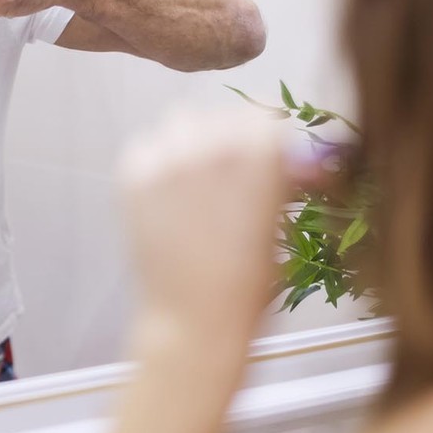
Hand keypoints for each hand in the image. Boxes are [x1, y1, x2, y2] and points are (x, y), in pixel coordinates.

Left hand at [117, 109, 287, 343]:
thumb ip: (287, 178)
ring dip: (194, 141)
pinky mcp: (133, 174)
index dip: (269, 134)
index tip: (271, 153)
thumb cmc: (250, 280)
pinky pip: (147, 145)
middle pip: (225, 115)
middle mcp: (212, 143)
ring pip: (183, 122)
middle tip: (235, 173)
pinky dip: (158, 159)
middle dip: (234, 139)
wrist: (195, 318)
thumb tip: (300, 157)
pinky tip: (169, 191)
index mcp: (261, 153)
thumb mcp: (280, 219)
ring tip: (199, 180)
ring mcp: (167, 156)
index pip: (266, 114)